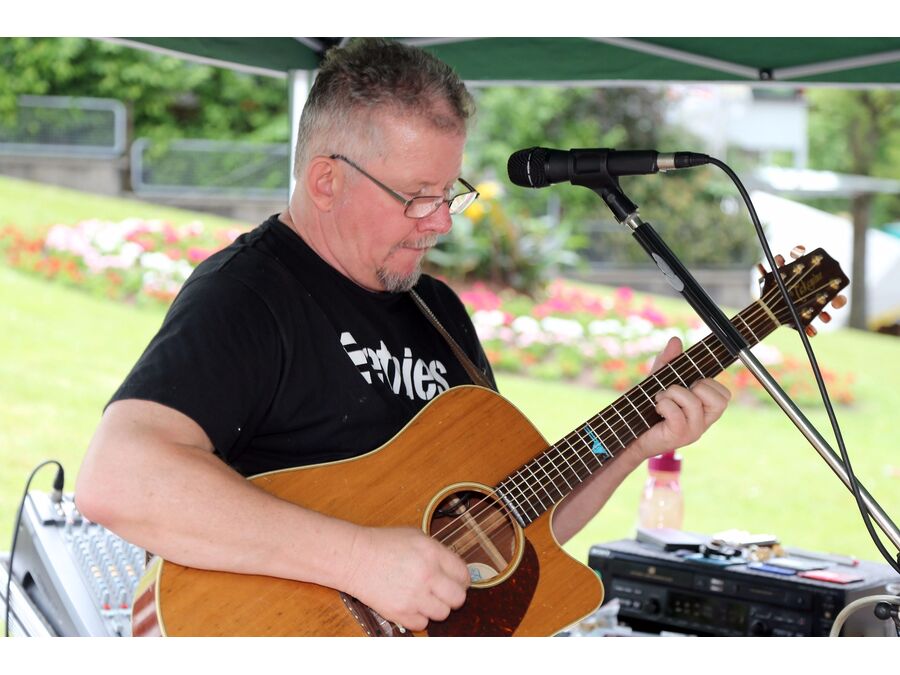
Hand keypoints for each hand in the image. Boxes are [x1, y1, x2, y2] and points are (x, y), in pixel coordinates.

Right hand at [341, 526, 469, 631]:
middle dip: (453, 596)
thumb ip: (438, 552)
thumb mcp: (415, 536)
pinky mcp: (400, 612)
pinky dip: (418, 617)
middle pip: (459, 598)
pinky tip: (410, 604)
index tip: (456, 581)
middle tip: (443, 592)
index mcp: (432, 553)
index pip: (463, 574)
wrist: (355, 558)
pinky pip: (422, 624)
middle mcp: (426, 575)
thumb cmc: (383, 544)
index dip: (461, 579)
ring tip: (424, 597)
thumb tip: (455, 570)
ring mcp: (414, 596)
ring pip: (443, 614)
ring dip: (436, 607)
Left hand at [633, 336, 730, 460]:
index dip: (708, 383)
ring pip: (693, 402)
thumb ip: (668, 361)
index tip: (688, 385)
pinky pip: (677, 413)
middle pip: (719, 399)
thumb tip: (675, 340)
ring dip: (672, 394)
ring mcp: (693, 431)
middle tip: (675, 393)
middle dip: (694, 387)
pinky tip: (657, 409)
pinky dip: (664, 405)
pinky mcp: (678, 436)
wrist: (629, 433)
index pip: (725, 395)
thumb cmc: (647, 409)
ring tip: (660, 399)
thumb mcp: (658, 381)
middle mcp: (703, 422)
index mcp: (705, 411)